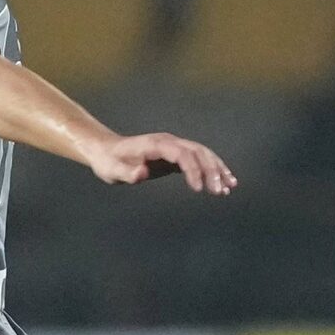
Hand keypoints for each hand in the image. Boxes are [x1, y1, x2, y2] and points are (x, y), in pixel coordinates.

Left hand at [87, 133, 237, 193]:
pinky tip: (223, 183)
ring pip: (203, 154)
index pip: (182, 154)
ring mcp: (174, 146)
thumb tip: (142, 174)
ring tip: (230, 188)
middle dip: (212, 171)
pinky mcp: (175, 155)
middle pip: (198, 152)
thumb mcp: (112, 171)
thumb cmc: (108, 162)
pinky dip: (213, 170)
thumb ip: (127, 173)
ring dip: (218, 170)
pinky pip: (199, 160)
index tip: (198, 189)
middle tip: (221, 192)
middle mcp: (169, 142)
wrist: (105, 151)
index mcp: (156, 144)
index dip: (193, 170)